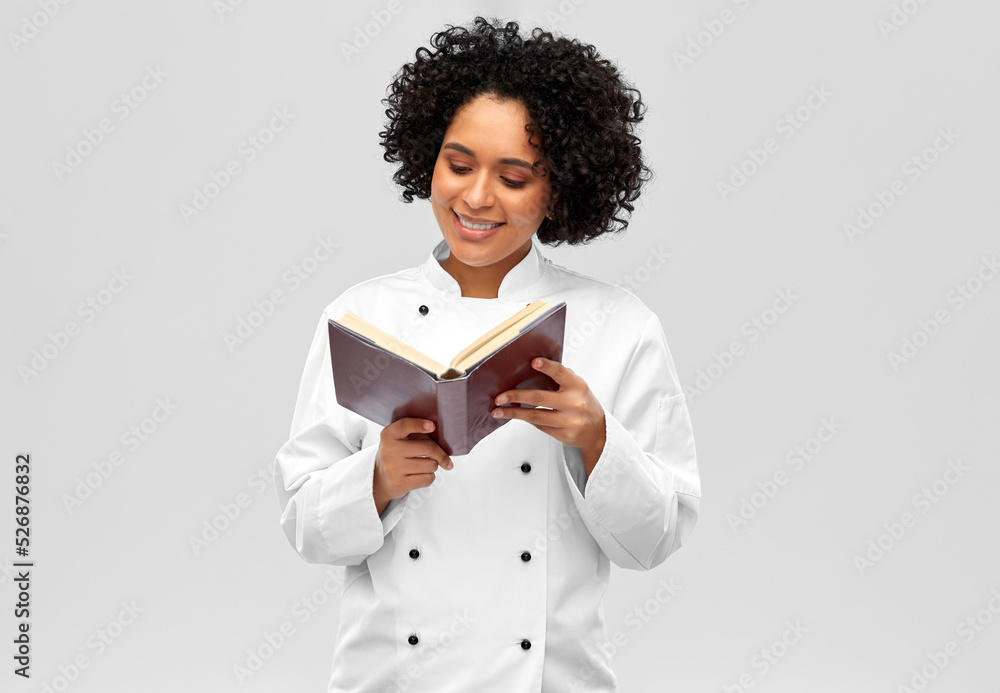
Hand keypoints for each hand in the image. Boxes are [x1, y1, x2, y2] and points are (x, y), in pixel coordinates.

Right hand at [373, 418, 452, 514]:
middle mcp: (389, 450)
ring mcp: (393, 468)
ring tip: (425, 465)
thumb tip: (444, 444)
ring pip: (431, 465)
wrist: (380, 478)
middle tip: (445, 457)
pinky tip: (421, 475)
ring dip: (433, 466)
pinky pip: (428, 478)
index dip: (419, 425)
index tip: (432, 426)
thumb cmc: (397, 454)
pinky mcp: (400, 483)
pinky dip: (429, 477)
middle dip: (441, 454)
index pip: (404, 425)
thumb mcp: (399, 439)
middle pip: (427, 448)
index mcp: (389, 435)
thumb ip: (417, 434)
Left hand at [491, 357, 606, 475]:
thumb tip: (532, 366)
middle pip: (539, 398)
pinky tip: (518, 415)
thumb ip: (560, 378)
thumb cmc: (582, 403)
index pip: (561, 373)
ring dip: (514, 413)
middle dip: (516, 396)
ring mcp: (570, 421)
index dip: (548, 366)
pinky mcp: (564, 435)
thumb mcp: (577, 387)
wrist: (597, 430)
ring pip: (535, 416)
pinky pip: (540, 426)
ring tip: (499, 411)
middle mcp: (574, 403)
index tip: (533, 362)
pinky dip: (527, 420)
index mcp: (577, 386)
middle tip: (500, 397)